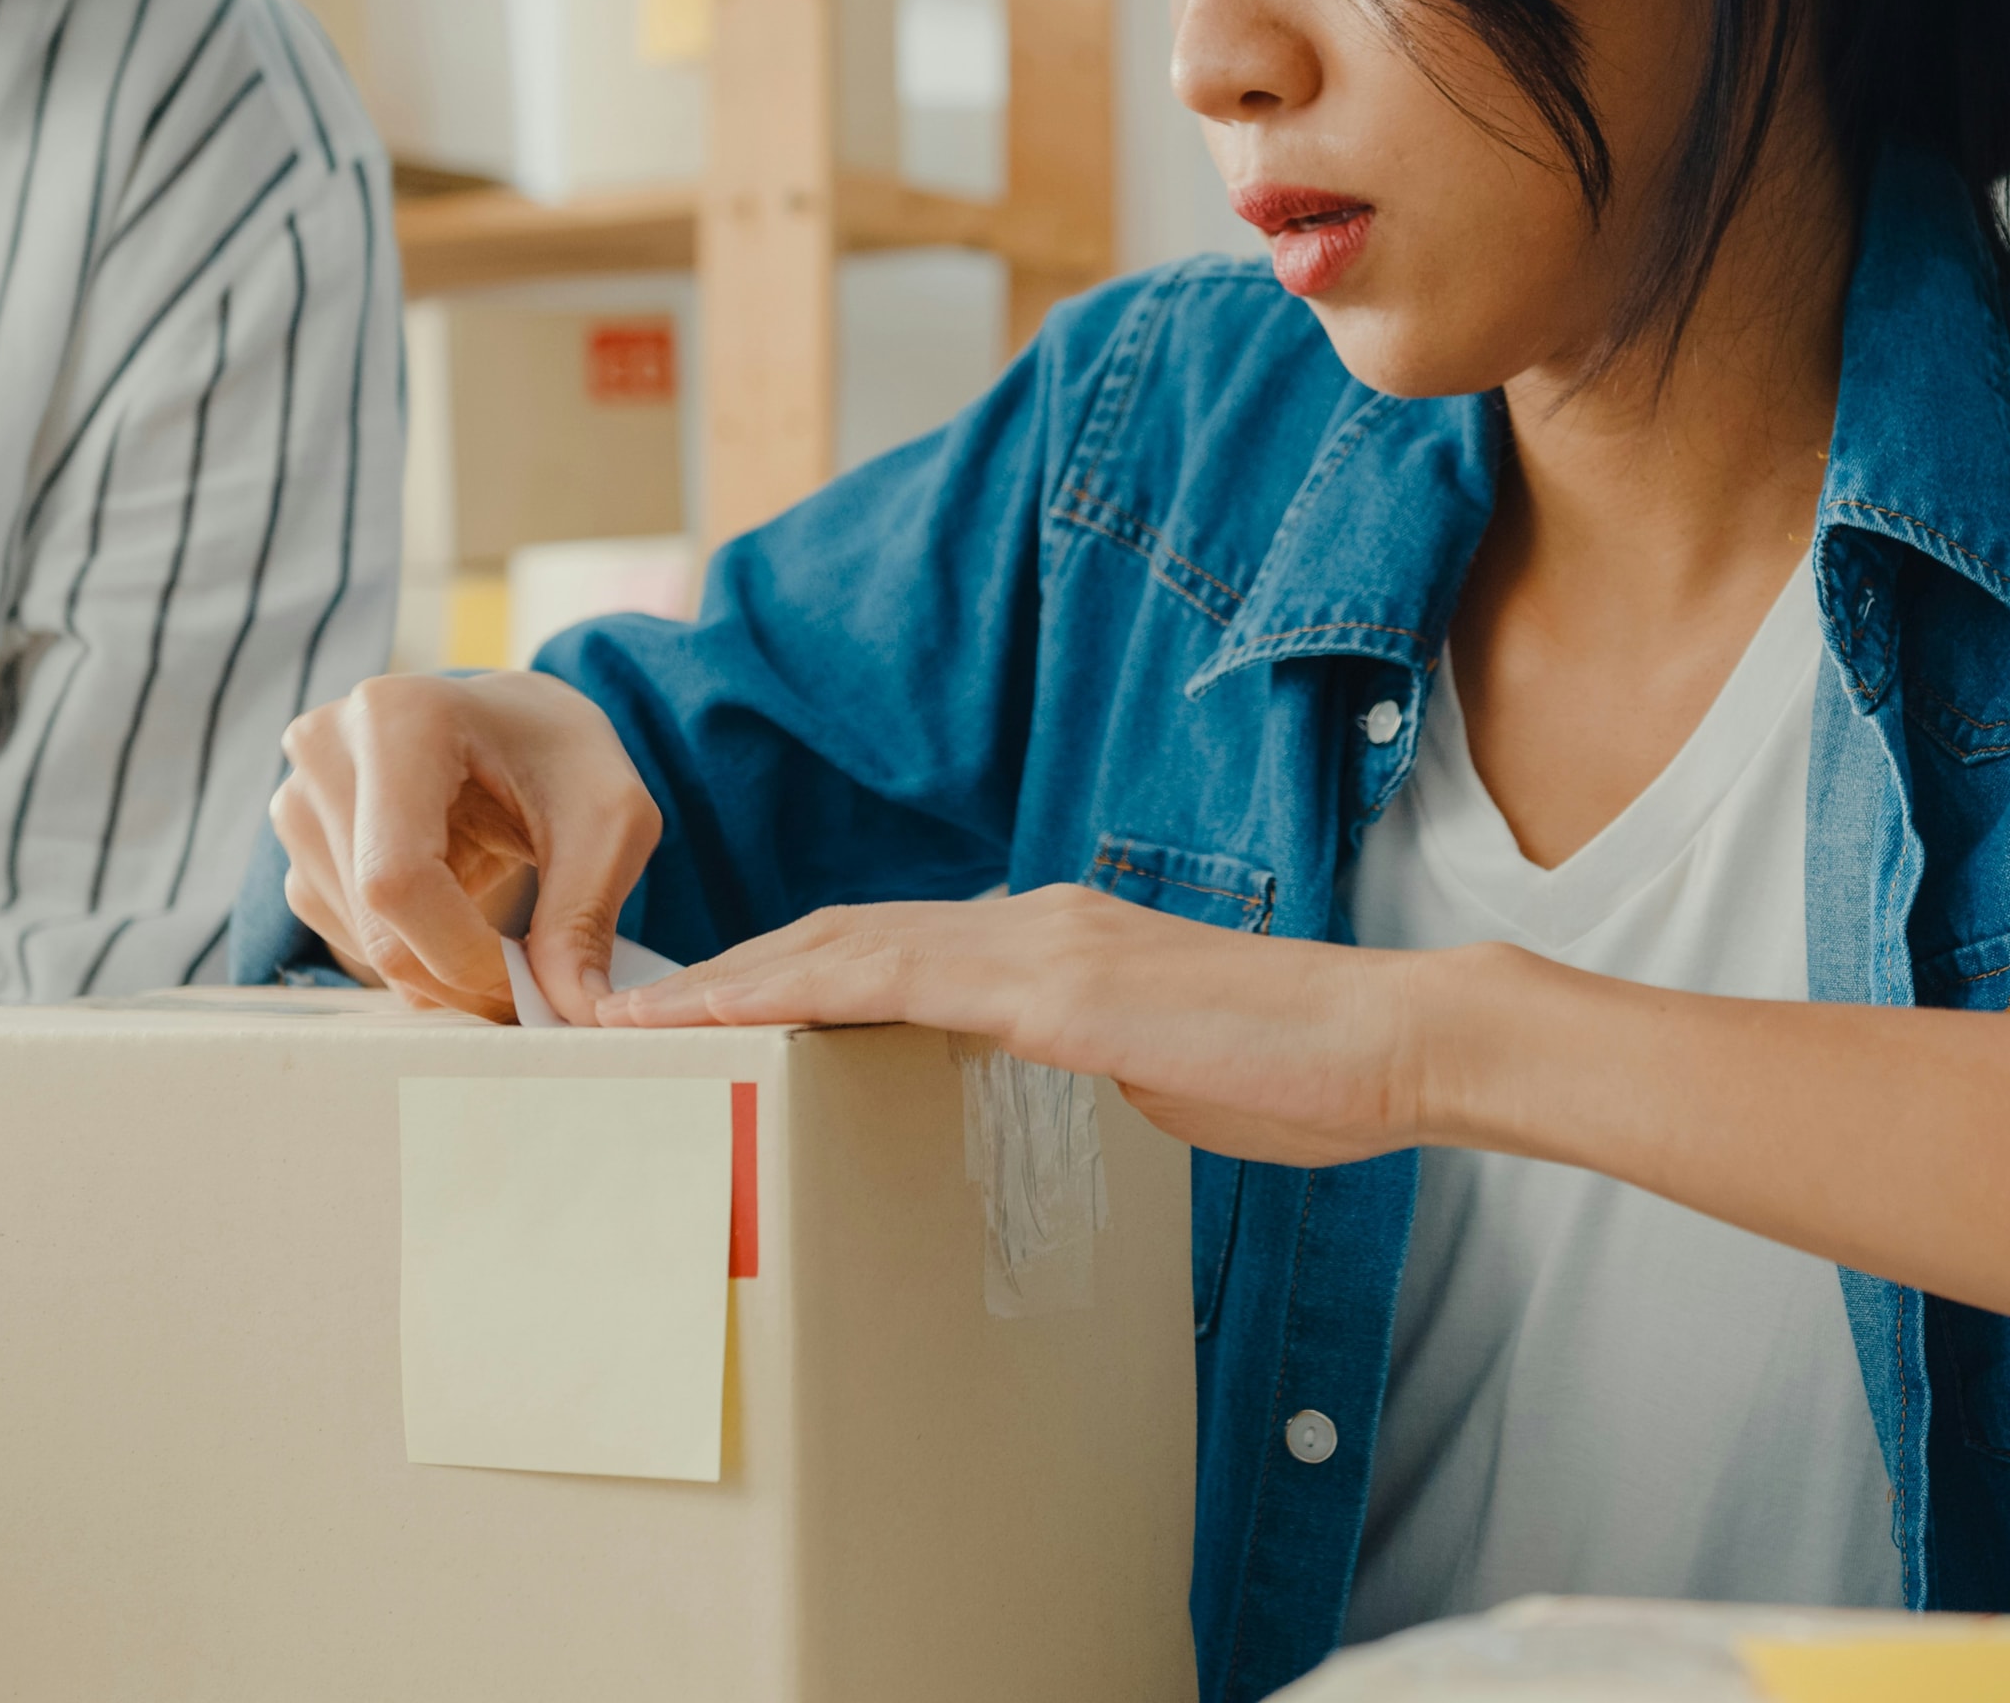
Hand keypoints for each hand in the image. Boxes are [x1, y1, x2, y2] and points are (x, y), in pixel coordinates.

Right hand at [271, 672, 662, 1023]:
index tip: (538, 987)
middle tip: (538, 987)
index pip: (399, 879)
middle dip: (466, 978)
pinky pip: (354, 945)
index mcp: (397, 718)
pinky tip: (463, 912)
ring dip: (447, 973)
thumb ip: (584, 914)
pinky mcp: (299, 852)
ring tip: (510, 931)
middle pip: (379, 925)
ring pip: (366, 949)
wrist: (511, 727)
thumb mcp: (609, 816)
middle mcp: (325, 753)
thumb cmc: (562, 755)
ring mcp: (299, 805)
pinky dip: (420, 958)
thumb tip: (571, 1009)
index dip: (467, 956)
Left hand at [595, 886, 1448, 1167]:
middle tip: (621, 1013)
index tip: (702, 1012)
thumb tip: (1045, 1086)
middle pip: (840, 936)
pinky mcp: (1057, 988)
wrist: (1389, 1043)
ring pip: (846, 947)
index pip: (888, 952)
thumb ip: (1086, 1061)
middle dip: (727, 973)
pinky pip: (895, 980)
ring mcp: (1040, 946)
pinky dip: (796, 990)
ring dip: (732, 980)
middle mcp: (1030, 923)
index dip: (785, 975)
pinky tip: (728, 1014)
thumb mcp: (1160, 1069)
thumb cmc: (1295, 1073)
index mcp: (1052, 944)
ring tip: (633, 1018)